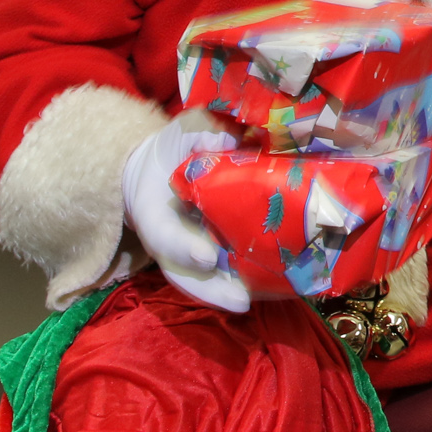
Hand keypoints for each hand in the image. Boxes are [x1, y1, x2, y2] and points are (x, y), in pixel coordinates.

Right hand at [120, 111, 247, 310]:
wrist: (167, 165)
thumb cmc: (177, 148)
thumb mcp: (185, 131)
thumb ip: (202, 133)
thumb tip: (228, 141)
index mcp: (153, 209)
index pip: (161, 235)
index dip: (182, 248)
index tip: (207, 257)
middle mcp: (171, 239)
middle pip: (184, 274)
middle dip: (212, 289)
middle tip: (240, 300)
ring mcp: (189, 250)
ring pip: (205, 282)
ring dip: (232, 294)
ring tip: (265, 301)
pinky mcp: (214, 252)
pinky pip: (226, 273)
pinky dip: (249, 283)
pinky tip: (278, 288)